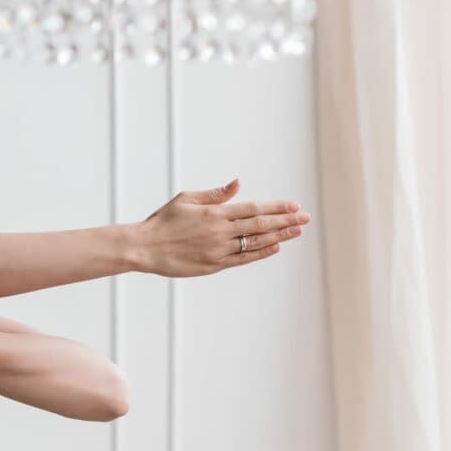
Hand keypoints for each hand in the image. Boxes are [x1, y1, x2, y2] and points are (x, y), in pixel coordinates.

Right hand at [133, 178, 309, 276]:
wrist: (145, 248)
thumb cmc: (163, 221)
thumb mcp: (187, 199)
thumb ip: (215, 194)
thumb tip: (238, 184)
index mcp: (215, 213)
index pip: (254, 208)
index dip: (277, 207)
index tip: (294, 205)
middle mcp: (220, 231)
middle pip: (260, 224)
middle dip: (286, 220)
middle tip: (305, 218)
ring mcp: (218, 250)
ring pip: (255, 242)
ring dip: (279, 236)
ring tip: (297, 231)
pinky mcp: (213, 265)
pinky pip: (243, 259)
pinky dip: (260, 253)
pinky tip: (275, 247)